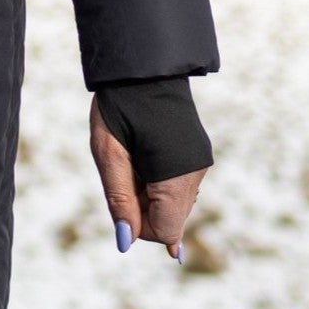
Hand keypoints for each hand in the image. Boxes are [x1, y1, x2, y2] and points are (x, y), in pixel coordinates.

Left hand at [88, 97, 205, 259]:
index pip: (165, 230)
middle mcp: (196, 173)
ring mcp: (200, 163)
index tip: (120, 194)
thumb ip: (120, 200)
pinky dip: (158, 180)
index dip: (137, 223)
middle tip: (124, 169)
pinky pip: (178, 184)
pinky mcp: (197, 153)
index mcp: (176, 176)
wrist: (142, 66)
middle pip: (171, 218)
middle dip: (143, 207)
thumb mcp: (109, 154)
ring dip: (149, 192)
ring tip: (133, 156)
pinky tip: (144, 155)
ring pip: (174, 202)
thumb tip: (126, 242)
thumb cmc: (119, 107)